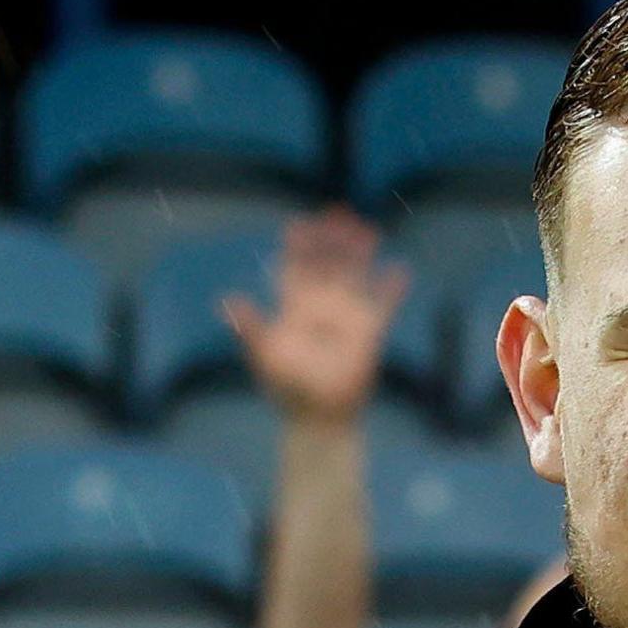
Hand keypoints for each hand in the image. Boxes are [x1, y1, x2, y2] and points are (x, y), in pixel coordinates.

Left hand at [222, 207, 411, 423]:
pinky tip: (400, 271)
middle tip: (338, 212)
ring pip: (355, 275)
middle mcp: (322, 305)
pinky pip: (384, 306)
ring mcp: (347, 316)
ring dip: (360, 253)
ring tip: (367, 229)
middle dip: (332, 239)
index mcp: (295, 306)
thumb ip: (248, 328)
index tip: (299, 224)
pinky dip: (392, 289)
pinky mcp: (370, 333)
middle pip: (328, 263)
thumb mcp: (264, 356)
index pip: (296, 267)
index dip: (298, 246)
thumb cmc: (287, 389)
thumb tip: (228, 302)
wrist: (319, 415)